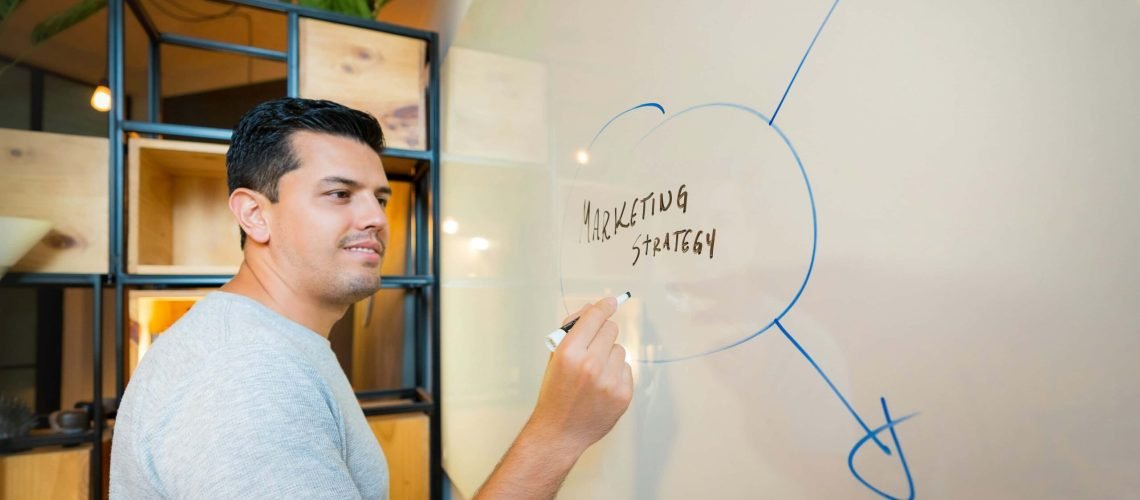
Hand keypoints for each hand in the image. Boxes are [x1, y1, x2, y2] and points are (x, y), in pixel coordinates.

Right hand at [527, 295, 633, 455]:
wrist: (560, 432)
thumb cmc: (554, 393)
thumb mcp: (554, 357)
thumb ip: (572, 330)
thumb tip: (593, 308)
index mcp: (569, 353)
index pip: (594, 317)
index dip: (603, 307)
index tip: (611, 301)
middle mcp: (591, 365)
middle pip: (611, 330)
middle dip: (602, 334)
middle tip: (593, 345)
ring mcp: (609, 381)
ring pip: (620, 349)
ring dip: (609, 355)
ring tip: (594, 372)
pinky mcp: (623, 394)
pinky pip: (626, 369)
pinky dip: (616, 373)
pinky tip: (602, 385)